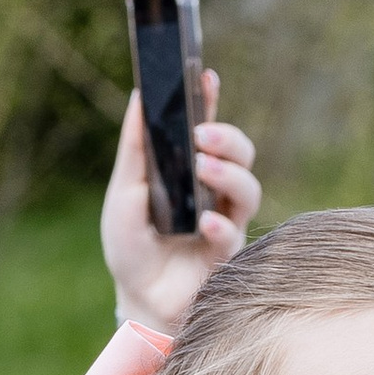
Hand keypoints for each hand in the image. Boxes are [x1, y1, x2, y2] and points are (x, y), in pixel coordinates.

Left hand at [99, 72, 260, 335]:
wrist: (137, 299)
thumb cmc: (132, 245)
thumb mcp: (124, 193)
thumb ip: (135, 150)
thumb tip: (139, 97)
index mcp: (189, 171)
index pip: (207, 128)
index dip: (210, 100)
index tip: (206, 75)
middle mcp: (215, 192)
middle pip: (241, 153)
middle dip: (228, 138)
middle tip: (204, 135)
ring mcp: (226, 221)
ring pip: (248, 188)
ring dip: (229, 174)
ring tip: (203, 168)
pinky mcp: (227, 256)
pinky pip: (233, 235)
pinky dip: (219, 224)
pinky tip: (203, 221)